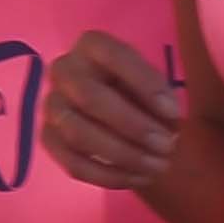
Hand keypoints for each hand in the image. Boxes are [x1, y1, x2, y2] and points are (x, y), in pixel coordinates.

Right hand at [49, 27, 181, 193]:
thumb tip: (169, 122)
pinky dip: (109, 175)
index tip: (175, 113)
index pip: (115, 56)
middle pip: (90, 98)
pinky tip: (140, 178)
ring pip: (79, 134)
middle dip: (133, 126)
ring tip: (159, 166)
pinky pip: (73, 163)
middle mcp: (64, 70)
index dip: (146, 85)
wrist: (114, 110)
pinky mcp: (48, 139)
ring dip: (124, 154)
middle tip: (167, 145)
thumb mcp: (154, 83)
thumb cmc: (138, 89)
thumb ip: (160, 95)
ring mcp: (52, 105)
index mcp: (92, 45)